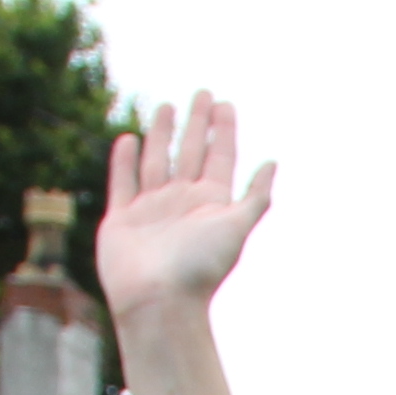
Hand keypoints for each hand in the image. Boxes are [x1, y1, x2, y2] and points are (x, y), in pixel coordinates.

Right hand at [97, 96, 276, 327]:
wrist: (159, 301)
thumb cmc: (200, 268)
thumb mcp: (235, 227)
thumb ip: (255, 196)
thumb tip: (274, 162)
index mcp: (211, 203)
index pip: (220, 157)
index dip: (223, 130)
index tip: (225, 103)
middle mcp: (183, 203)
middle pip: (191, 152)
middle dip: (197, 123)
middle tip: (203, 93)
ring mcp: (152, 209)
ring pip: (158, 161)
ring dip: (162, 135)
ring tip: (167, 107)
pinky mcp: (121, 218)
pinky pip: (123, 182)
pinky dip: (125, 161)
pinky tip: (129, 140)